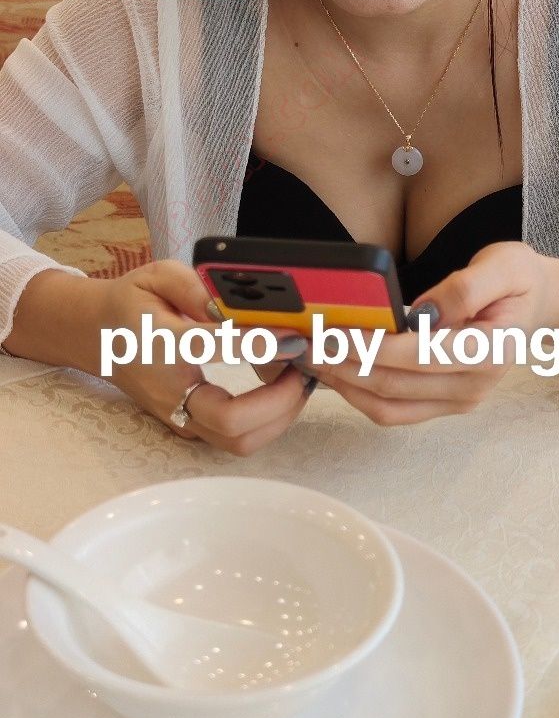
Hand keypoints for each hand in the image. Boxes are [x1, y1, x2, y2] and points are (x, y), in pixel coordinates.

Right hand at [92, 260, 313, 454]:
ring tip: (297, 381)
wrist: (98, 337)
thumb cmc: (132, 305)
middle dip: (279, 400)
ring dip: (279, 416)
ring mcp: (180, 417)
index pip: (212, 349)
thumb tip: (237, 307)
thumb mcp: (158, 276)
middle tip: (300, 369)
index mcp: (161, 346)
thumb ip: (197, 288)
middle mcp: (170, 391)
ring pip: (238, 440)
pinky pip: (236, 439)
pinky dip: (268, 422)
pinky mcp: (192, 428)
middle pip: (231, 420)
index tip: (292, 338)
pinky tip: (281, 392)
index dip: (258, 344)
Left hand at [294, 242, 558, 425]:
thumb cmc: (517, 280)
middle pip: (394, 385)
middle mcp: (474, 385)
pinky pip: (392, 411)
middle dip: (343, 365)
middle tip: (305, 343)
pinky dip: (357, 395)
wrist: (536, 305)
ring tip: (310, 358)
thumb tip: (420, 314)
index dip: (371, 347)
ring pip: (386, 405)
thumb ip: (464, 289)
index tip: (331, 332)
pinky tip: (333, 372)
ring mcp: (458, 401)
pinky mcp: (443, 404)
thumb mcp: (503, 265)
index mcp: (491, 351)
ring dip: (343, 385)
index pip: (419, 355)